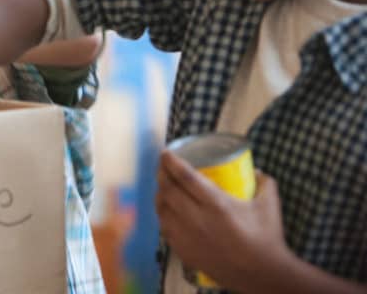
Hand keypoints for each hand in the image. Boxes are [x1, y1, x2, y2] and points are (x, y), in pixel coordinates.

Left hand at [156, 150, 290, 292]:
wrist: (262, 275)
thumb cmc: (266, 238)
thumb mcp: (270, 205)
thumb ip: (265, 183)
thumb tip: (257, 170)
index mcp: (216, 204)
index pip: (185, 177)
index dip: (171, 162)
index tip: (165, 153)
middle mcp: (197, 219)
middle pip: (168, 190)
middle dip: (161, 174)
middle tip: (163, 166)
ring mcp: (187, 236)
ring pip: (162, 208)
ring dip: (159, 193)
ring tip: (163, 186)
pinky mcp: (184, 251)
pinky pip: (164, 227)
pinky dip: (162, 214)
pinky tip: (165, 210)